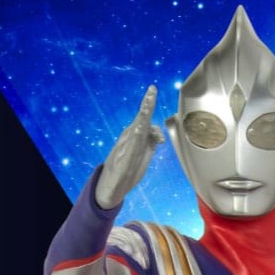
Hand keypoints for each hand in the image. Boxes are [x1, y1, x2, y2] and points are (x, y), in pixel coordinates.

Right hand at [96, 85, 166, 209]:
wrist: (113, 185)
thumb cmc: (129, 167)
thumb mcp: (144, 152)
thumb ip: (152, 140)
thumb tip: (160, 135)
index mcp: (136, 134)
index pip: (144, 116)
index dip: (149, 103)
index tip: (153, 88)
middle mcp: (131, 138)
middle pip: (141, 118)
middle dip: (147, 105)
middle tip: (152, 91)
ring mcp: (127, 148)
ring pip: (136, 129)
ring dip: (142, 117)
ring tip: (148, 105)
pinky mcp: (125, 161)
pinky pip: (131, 147)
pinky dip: (135, 138)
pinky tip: (139, 129)